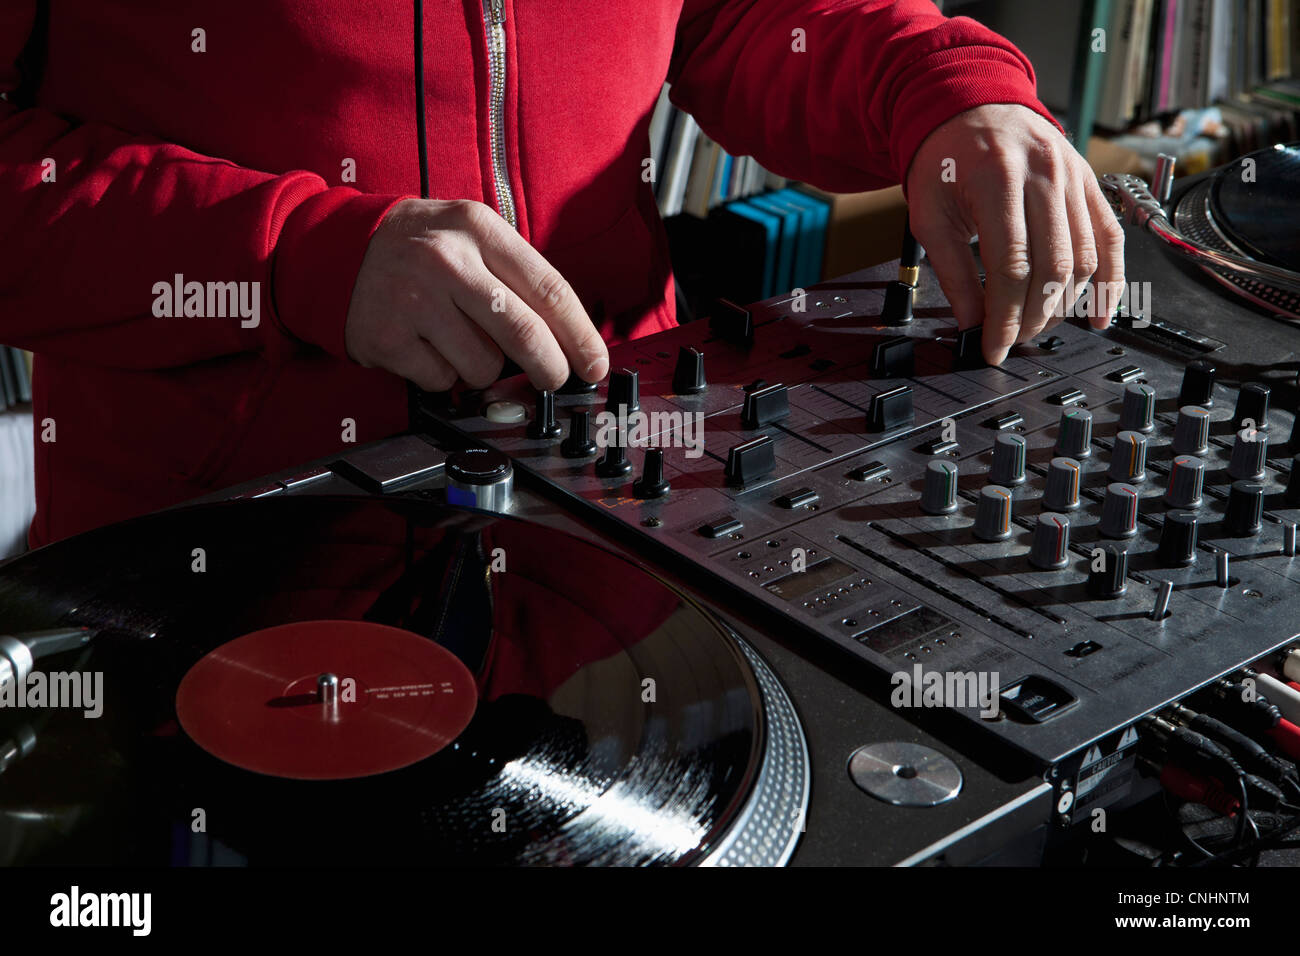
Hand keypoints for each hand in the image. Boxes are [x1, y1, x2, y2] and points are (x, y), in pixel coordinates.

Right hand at [345, 198, 608, 390]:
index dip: (580, 335)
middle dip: (550, 368)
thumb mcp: (471, 236)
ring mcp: (414, 301)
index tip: (594, 363)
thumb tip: (568, 339)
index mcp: (478, 229)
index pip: (549, 289)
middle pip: (524, 334)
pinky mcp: (389, 339)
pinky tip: (426, 346)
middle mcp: (447, 261)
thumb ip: (516, 276)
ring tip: (458, 340)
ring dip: (482, 368)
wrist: (336, 249)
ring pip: (484, 366)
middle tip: (554, 379)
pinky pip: (443, 380)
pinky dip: (443, 375)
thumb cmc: (420, 247)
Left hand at [904, 104, 1124, 364]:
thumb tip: (971, 324)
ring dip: (1064, 304)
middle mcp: (1044, 175)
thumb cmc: (945, 159)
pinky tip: (1098, 314)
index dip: (1004, 317)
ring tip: (1038, 325)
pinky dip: (1110, 281)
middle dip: (1033, 316)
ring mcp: (1073, 177)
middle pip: (1052, 267)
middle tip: (1013, 340)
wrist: (971, 105)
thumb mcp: (930, 213)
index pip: (1010, 267)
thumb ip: (951, 272)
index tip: (992, 347)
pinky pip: (1110, 238)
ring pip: (1083, 257)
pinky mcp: (1090, 183)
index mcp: (997, 180)